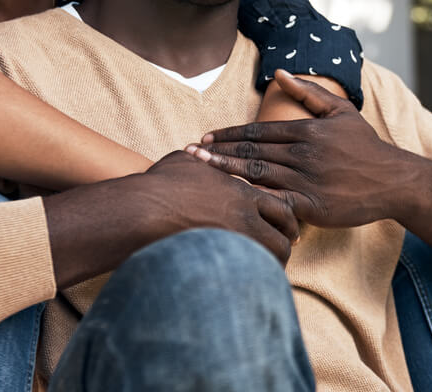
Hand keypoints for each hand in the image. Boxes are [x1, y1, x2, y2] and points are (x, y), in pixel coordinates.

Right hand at [137, 151, 300, 263]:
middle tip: (282, 253)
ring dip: (270, 266)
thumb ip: (203, 160)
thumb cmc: (161, 183)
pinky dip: (252, 278)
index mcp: (242, 193)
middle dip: (285, 248)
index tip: (289, 229)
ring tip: (267, 272)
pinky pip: (248, 275)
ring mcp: (233, 242)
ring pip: (269, 261)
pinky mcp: (220, 262)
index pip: (283, 209)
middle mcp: (244, 218)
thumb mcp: (187, 161)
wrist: (142, 209)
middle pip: (282, 239)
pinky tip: (245, 281)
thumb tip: (198, 151)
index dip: (289, 221)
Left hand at [187, 70, 416, 227]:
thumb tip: (278, 72)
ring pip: (258, 175)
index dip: (227, 134)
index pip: (257, 132)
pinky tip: (231, 202)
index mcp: (307, 130)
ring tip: (200, 172)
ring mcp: (308, 180)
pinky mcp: (314, 206)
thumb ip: (308, 91)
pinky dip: (253, 201)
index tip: (204, 136)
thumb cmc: (364, 145)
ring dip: (226, 173)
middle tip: (188, 153)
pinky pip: (277, 203)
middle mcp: (304, 154)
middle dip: (217, 152)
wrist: (394, 180)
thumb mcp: (341, 111)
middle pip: (251, 152)